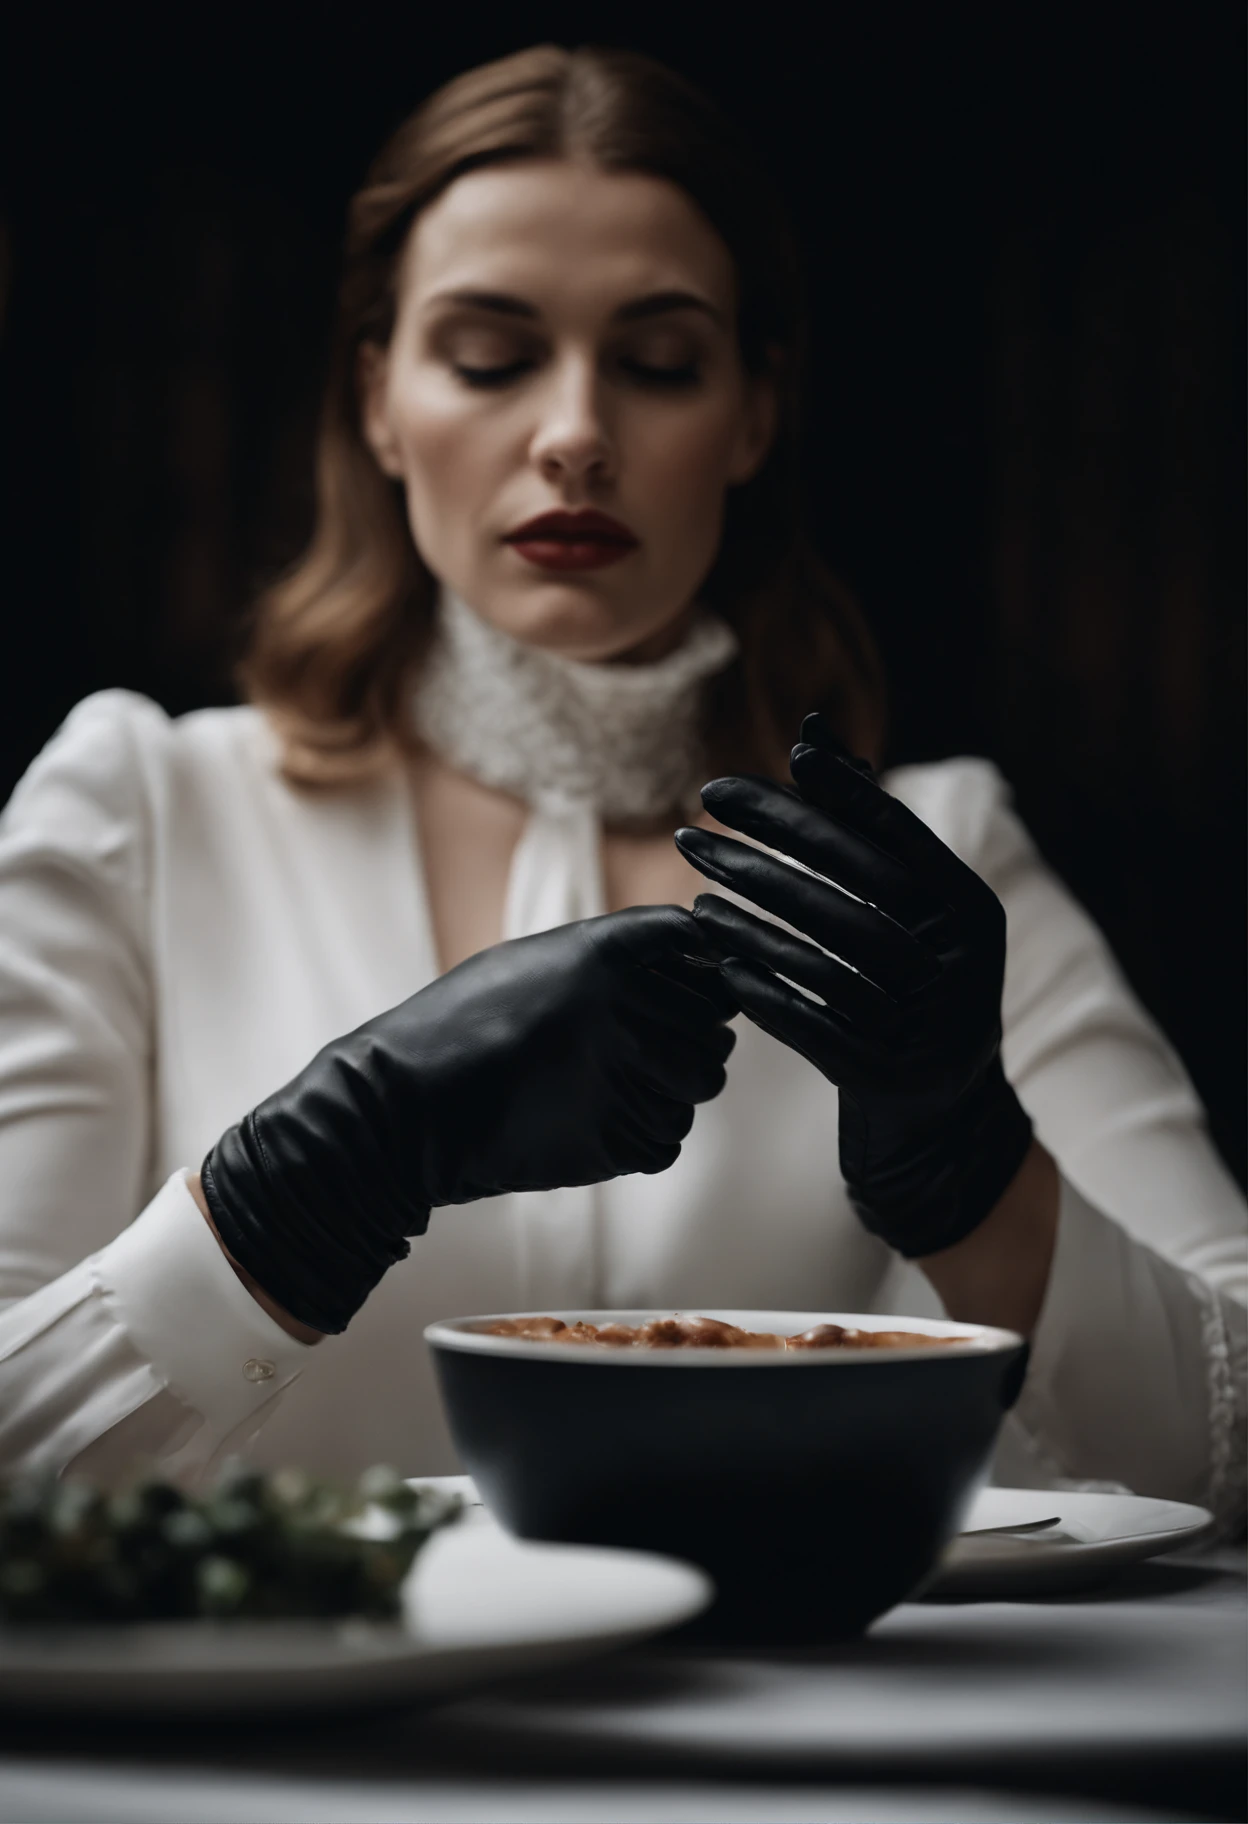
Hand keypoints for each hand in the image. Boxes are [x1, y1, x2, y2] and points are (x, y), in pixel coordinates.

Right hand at [201, 906, 735, 1333]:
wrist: (403, 1111)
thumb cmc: (458, 1028)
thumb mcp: (532, 962)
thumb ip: (609, 955)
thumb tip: (687, 957)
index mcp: (604, 950)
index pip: (700, 944)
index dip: (700, 967)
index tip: (683, 985)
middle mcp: (627, 1005)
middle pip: (715, 1018)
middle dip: (694, 1033)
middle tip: (647, 1047)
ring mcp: (629, 1075)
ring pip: (701, 1081)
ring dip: (673, 1085)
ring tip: (614, 1086)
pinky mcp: (621, 1140)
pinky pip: (670, 1136)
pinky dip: (646, 1134)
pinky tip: (596, 1121)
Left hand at [674, 714, 1032, 1258]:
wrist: (940, 1121)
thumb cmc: (905, 991)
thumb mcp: (903, 913)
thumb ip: (862, 824)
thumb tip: (812, 732)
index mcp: (971, 911)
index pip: (892, 836)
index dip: (821, 798)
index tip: (739, 774)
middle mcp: (962, 965)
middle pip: (854, 892)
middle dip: (765, 853)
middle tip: (688, 828)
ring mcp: (930, 1027)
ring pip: (827, 957)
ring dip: (751, 922)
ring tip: (693, 896)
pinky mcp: (888, 1079)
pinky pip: (812, 1025)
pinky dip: (761, 990)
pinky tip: (713, 961)